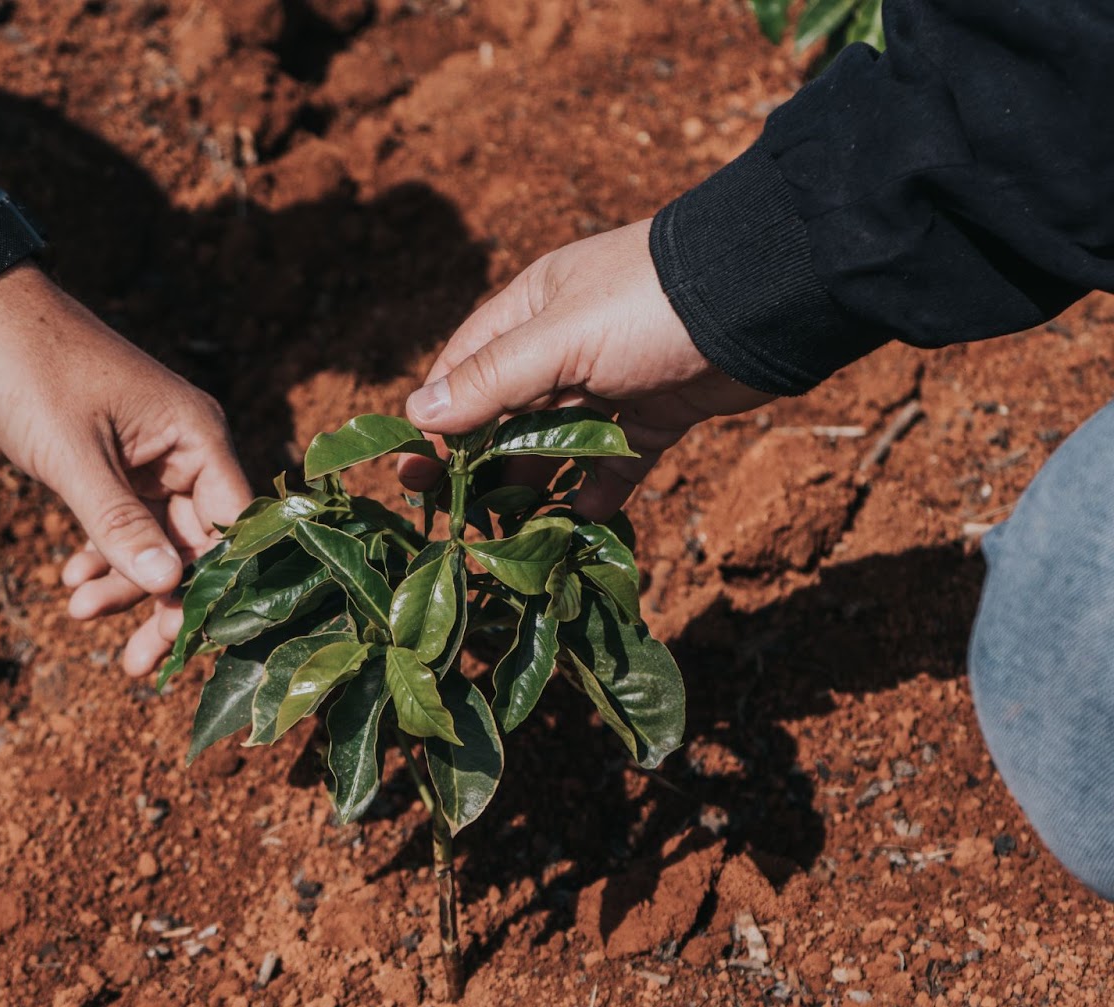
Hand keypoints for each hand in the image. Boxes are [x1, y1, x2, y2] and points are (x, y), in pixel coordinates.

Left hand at [0, 184, 250, 675]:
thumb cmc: (32, 373)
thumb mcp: (73, 458)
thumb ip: (121, 526)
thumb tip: (170, 589)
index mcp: (197, 437)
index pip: (234, 529)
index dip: (218, 589)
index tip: (189, 643)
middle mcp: (188, 447)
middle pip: (199, 544)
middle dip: (164, 601)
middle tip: (133, 665)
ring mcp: (154, 455)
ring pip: (159, 538)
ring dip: (125, 581)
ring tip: (80, 613)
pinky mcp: (120, 460)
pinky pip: (127, 520)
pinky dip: (104, 552)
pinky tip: (72, 579)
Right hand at [399, 219, 773, 515]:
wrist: (767, 300)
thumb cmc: (651, 305)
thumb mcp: (560, 340)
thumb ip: (492, 380)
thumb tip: (418, 415)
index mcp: (531, 310)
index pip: (464, 368)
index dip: (437, 418)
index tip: (414, 474)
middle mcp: (565, 343)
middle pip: (508, 412)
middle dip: (485, 462)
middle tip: (464, 517)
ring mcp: (612, 379)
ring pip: (560, 441)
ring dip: (539, 483)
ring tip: (519, 529)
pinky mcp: (657, 411)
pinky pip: (617, 459)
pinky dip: (600, 488)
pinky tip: (583, 518)